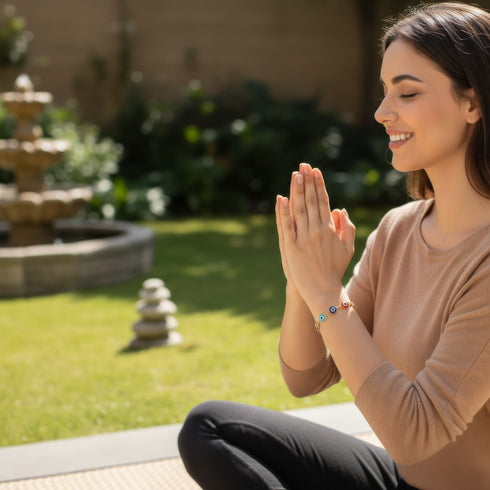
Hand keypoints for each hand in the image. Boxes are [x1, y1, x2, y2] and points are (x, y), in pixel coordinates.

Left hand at [275, 163, 355, 308]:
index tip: (315, 171)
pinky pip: (286, 226)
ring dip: (297, 191)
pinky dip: (283, 211)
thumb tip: (340, 209)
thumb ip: (347, 228)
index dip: (319, 185)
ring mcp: (303, 238)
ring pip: (299, 209)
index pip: (323, 201)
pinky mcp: (290, 247)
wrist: (321, 290)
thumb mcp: (347, 249)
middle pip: (311, 201)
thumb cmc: (334, 269)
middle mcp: (316, 231)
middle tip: (304, 165)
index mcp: (329, 229)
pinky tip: (281, 198)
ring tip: (295, 174)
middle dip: (307, 182)